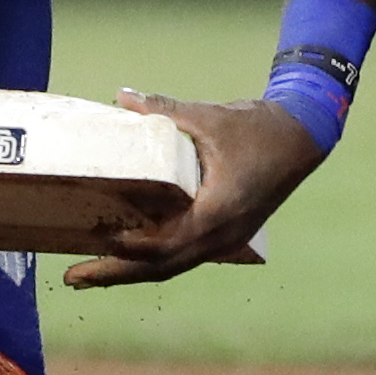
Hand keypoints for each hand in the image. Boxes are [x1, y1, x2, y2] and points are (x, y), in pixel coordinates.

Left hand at [64, 92, 325, 287]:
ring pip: (171, 267)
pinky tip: (129, 252)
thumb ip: (164, 111)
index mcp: (218, 212)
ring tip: (90, 272)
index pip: (166, 244)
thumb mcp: (210, 117)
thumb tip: (123, 97)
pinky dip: (152, 259)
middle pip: (161, 268)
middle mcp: (221, 236)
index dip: (131, 247)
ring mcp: (225, 240)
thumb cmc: (259, 128)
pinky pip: (182, 256)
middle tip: (73, 277)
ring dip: (130, 271)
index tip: (100, 240)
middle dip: (115, 274)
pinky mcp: (225, 236)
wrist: (303, 136)